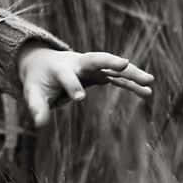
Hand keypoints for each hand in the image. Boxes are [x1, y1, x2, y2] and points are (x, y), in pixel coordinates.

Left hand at [18, 44, 153, 126]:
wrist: (43, 62)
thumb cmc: (38, 79)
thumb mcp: (33, 92)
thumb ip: (37, 106)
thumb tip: (39, 124)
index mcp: (59, 68)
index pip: (66, 76)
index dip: (72, 86)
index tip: (79, 98)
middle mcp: (77, 63)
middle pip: (94, 59)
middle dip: (109, 61)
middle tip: (124, 64)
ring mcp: (90, 66)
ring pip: (111, 66)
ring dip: (129, 73)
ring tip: (149, 82)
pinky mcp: (98, 72)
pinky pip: (117, 77)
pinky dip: (131, 83)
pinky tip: (147, 92)